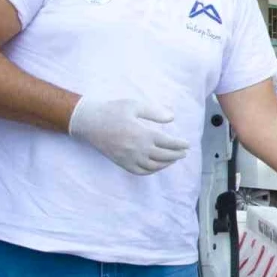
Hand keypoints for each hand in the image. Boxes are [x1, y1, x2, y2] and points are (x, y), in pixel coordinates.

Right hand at [68, 96, 189, 174]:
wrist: (89, 122)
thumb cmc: (112, 110)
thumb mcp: (134, 105)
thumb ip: (155, 112)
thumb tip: (172, 117)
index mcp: (143, 133)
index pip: (168, 143)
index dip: (180, 145)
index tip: (187, 144)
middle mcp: (138, 148)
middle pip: (164, 156)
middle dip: (177, 155)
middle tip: (184, 153)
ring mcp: (129, 158)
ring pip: (154, 166)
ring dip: (167, 163)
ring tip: (173, 159)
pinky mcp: (122, 163)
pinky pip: (141, 171)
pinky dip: (152, 170)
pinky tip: (157, 165)